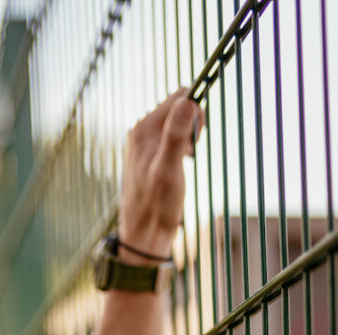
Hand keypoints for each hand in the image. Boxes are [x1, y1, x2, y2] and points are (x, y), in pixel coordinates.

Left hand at [117, 89, 203, 259]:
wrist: (143, 234)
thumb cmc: (156, 206)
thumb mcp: (169, 170)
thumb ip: (176, 136)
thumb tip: (187, 102)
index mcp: (143, 129)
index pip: (179, 97)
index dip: (196, 111)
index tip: (197, 138)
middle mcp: (140, 132)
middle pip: (178, 107)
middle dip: (192, 124)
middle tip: (191, 153)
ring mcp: (144, 143)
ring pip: (177, 123)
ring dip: (188, 137)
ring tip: (185, 161)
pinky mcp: (149, 155)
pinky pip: (172, 137)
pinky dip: (182, 147)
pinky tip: (180, 165)